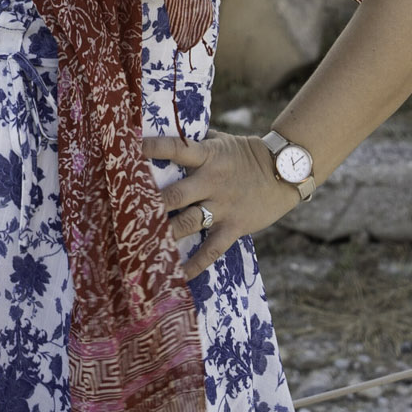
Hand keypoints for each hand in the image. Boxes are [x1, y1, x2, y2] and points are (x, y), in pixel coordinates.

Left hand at [141, 131, 300, 281]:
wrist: (284, 172)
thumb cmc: (247, 154)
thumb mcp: (222, 142)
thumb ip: (197, 144)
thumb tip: (170, 136)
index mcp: (208, 156)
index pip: (176, 149)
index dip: (153, 148)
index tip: (129, 149)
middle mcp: (212, 181)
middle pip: (175, 194)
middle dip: (151, 204)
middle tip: (126, 212)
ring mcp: (222, 206)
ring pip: (188, 223)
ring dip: (165, 234)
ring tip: (141, 244)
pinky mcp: (234, 227)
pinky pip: (211, 249)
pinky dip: (195, 264)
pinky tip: (178, 274)